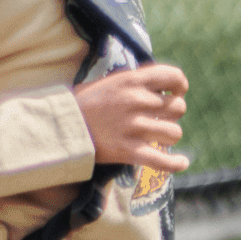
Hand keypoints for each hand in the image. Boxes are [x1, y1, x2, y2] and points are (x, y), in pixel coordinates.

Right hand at [73, 64, 189, 172]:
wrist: (59, 126)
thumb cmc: (86, 102)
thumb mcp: (113, 81)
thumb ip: (139, 82)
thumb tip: (165, 86)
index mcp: (133, 80)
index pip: (174, 76)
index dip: (180, 85)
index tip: (177, 93)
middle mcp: (137, 101)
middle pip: (178, 107)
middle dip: (174, 113)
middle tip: (161, 118)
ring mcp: (133, 127)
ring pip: (174, 133)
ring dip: (169, 136)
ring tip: (159, 136)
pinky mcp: (127, 151)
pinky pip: (160, 160)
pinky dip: (175, 163)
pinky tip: (182, 162)